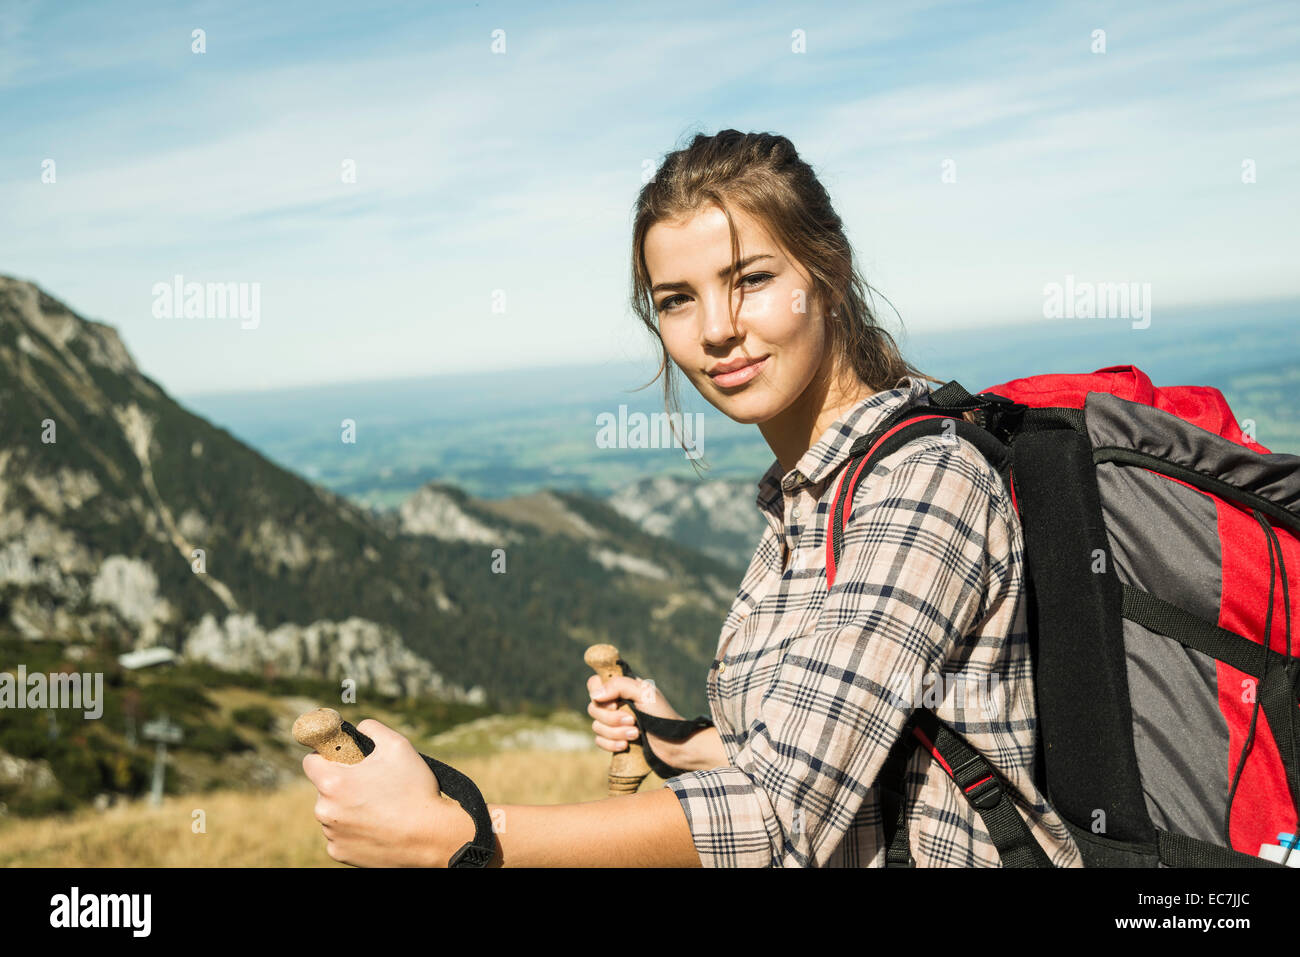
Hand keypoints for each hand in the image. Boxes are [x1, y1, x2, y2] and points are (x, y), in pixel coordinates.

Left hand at [302, 719, 475, 866]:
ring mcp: (332, 834)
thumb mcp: (398, 746)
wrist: (430, 836)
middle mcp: (325, 810)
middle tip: (372, 784)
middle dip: (343, 783)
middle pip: (325, 788)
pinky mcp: (340, 853)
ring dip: (348, 807)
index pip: (311, 761)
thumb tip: (360, 728)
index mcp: (333, 782)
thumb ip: (372, 729)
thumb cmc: (414, 789)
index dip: (326, 755)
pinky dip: (354, 829)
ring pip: (333, 812)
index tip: (342, 758)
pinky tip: (377, 826)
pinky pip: (340, 835)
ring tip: (379, 807)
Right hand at [588, 674, 701, 771]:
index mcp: (623, 688)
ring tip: (635, 734)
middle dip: (612, 719)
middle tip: (633, 722)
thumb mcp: (644, 694)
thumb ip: (619, 686)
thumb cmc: (663, 716)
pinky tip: (626, 746)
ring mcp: (615, 722)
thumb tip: (595, 695)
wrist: (676, 745)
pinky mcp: (616, 739)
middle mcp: (616, 703)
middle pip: (593, 708)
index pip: (595, 683)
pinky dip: (611, 744)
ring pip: (596, 726)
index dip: (599, 694)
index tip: (615, 704)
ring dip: (615, 732)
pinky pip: (599, 741)